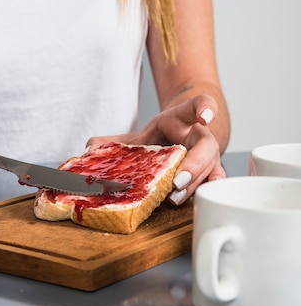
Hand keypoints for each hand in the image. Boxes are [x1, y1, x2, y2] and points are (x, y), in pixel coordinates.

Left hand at [86, 95, 225, 204]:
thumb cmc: (162, 139)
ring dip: (194, 184)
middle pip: (206, 145)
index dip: (205, 108)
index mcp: (182, 119)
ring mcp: (209, 156)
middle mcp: (200, 136)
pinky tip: (199, 200)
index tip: (204, 117)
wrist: (180, 141)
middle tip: (178, 179)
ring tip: (175, 196)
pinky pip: (214, 181)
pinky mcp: (209, 173)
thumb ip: (114, 142)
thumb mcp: (139, 136)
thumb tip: (91, 149)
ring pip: (211, 167)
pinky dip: (206, 191)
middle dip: (194, 163)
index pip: (198, 105)